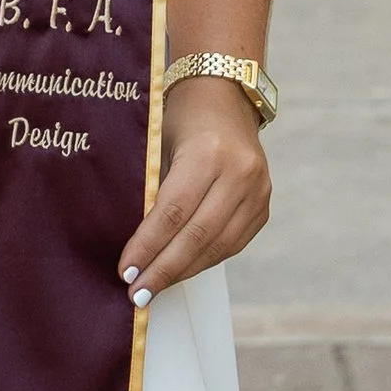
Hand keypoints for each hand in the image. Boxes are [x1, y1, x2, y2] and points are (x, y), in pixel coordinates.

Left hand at [118, 74, 269, 304]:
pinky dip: (205, 260)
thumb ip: (154, 191)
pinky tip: (182, 271)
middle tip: (138, 294)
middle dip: (164, 269)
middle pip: (197, 235)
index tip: (126, 272)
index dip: (148, 246)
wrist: (225, 96)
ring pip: (218, 246)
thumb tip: (135, 248)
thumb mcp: (161, 144)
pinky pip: (233, 243)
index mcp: (208, 152)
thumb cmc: (182, 119)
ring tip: (155, 289)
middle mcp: (239, 172)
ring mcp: (258, 190)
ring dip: (184, 272)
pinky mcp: (264, 205)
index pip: (173, 212)